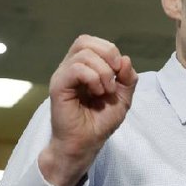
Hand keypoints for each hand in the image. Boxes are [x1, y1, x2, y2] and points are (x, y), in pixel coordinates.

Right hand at [38, 35, 137, 185]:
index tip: (120, 73)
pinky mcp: (58, 87)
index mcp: (84, 67)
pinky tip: (97, 92)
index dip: (111, 51)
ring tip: (105, 91)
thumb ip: (127, 78)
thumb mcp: (123, 98)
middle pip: (85, 41)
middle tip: (114, 78)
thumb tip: (125, 59)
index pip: (93, 42)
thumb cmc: (100, 122)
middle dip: (108, 54)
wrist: (85, 144)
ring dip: (103, 72)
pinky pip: (75, 69)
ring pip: (83, 54)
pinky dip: (93, 78)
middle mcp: (70, 68)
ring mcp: (63, 76)